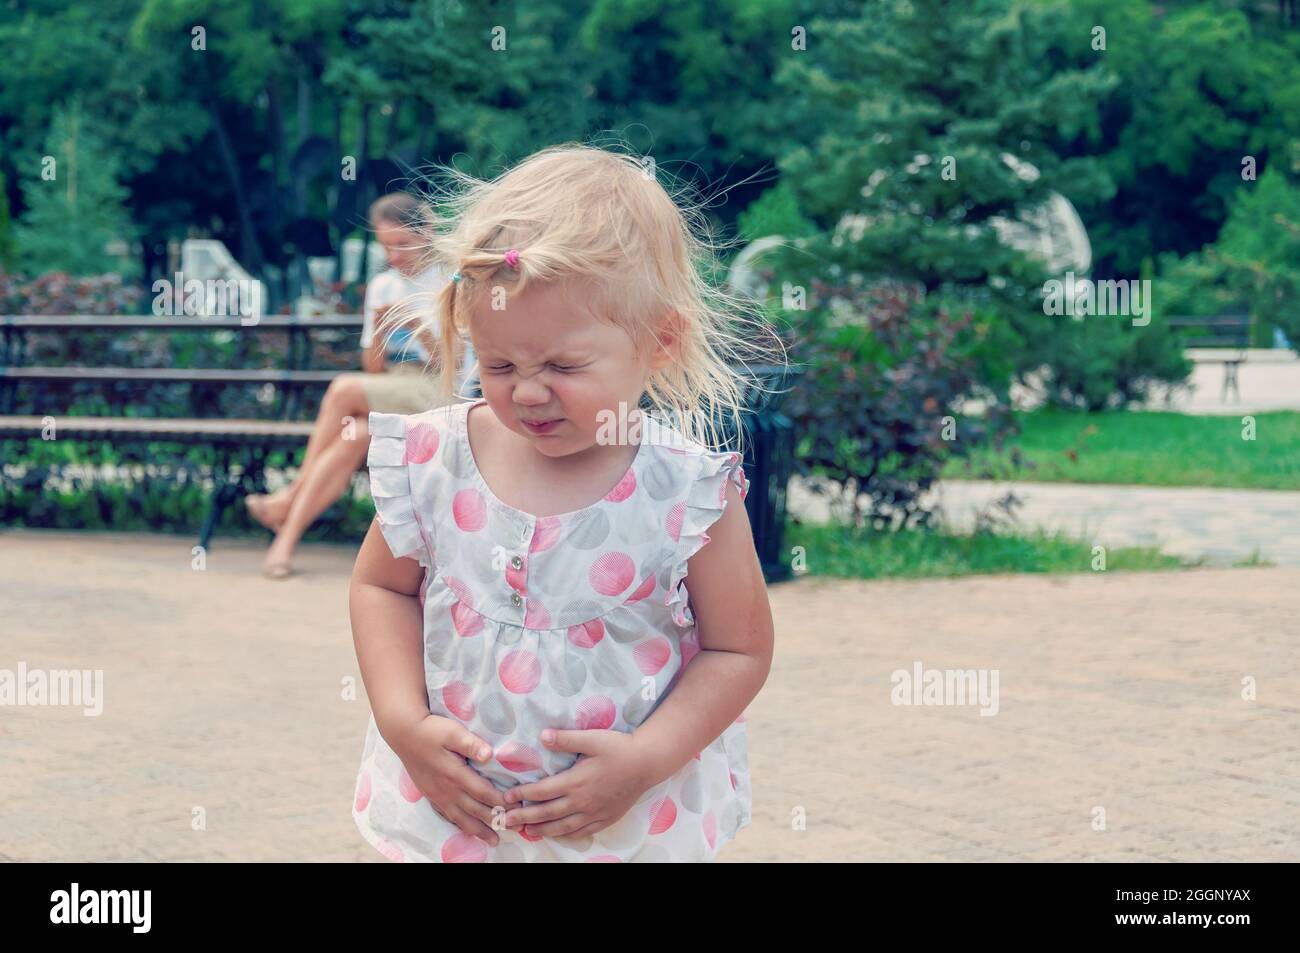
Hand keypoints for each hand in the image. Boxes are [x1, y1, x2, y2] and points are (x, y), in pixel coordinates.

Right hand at [389, 713, 507, 845]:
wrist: (404, 734)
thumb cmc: (431, 730)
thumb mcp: (452, 731)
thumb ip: (470, 744)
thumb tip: (489, 754)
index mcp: (455, 774)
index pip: (483, 792)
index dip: (500, 802)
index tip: (516, 807)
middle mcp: (447, 789)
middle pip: (475, 810)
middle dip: (494, 820)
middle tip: (512, 829)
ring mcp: (438, 795)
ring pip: (461, 818)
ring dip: (478, 830)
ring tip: (493, 840)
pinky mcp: (431, 795)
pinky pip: (448, 815)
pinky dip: (461, 824)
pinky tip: (468, 829)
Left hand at [498, 729, 656, 838]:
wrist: (646, 763)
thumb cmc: (618, 748)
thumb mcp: (592, 738)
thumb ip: (566, 739)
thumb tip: (541, 736)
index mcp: (575, 782)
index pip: (541, 792)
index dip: (522, 795)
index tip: (507, 797)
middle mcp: (581, 801)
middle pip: (547, 813)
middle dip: (524, 817)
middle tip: (506, 821)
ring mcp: (593, 813)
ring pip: (562, 827)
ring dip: (542, 830)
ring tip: (527, 831)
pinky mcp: (605, 818)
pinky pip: (581, 832)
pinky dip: (566, 835)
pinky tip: (559, 834)